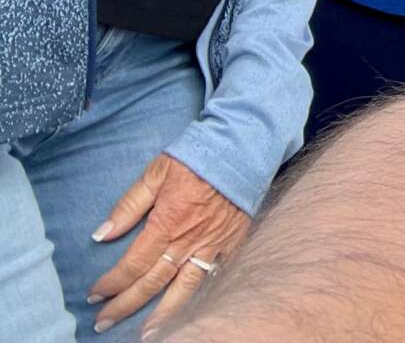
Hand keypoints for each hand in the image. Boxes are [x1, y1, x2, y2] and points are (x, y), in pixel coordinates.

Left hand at [88, 153, 249, 337]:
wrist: (243, 147)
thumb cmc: (197, 157)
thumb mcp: (156, 172)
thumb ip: (129, 205)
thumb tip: (102, 234)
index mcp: (167, 222)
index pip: (133, 263)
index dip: (112, 283)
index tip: (94, 295)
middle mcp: (189, 239)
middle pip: (153, 282)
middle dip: (125, 304)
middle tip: (104, 322)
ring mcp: (214, 244)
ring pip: (184, 288)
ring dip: (163, 313)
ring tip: (148, 335)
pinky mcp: (233, 242)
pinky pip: (214, 276)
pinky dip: (200, 296)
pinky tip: (189, 309)